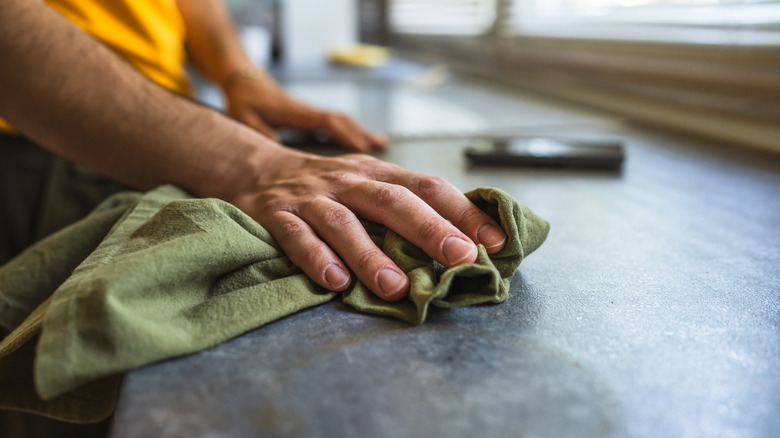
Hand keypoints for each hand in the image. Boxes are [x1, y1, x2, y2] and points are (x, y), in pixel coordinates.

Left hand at [223, 67, 387, 151]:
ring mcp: (311, 113)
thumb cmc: (244, 101)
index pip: (327, 122)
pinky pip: (335, 123)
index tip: (360, 148)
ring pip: (342, 121)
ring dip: (361, 131)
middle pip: (342, 121)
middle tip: (383, 147)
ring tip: (381, 144)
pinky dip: (351, 131)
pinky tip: (360, 141)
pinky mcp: (309, 117)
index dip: (345, 134)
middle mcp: (308, 112)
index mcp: (297, 113)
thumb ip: (261, 132)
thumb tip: (277, 145)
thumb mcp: (245, 117)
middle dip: (362, 133)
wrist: (244, 80)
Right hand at [228, 147, 507, 300]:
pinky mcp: (276, 216)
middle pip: (392, 201)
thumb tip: (462, 241)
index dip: (463, 211)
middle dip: (430, 229)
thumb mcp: (366, 183)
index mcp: (377, 173)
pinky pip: (296, 237)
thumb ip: (404, 206)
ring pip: (344, 224)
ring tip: (397, 287)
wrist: (254, 168)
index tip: (495, 240)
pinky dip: (316, 258)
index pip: (427, 186)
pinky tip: (336, 283)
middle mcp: (348, 181)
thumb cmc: (326, 186)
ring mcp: (311, 198)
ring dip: (372, 255)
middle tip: (460, 258)